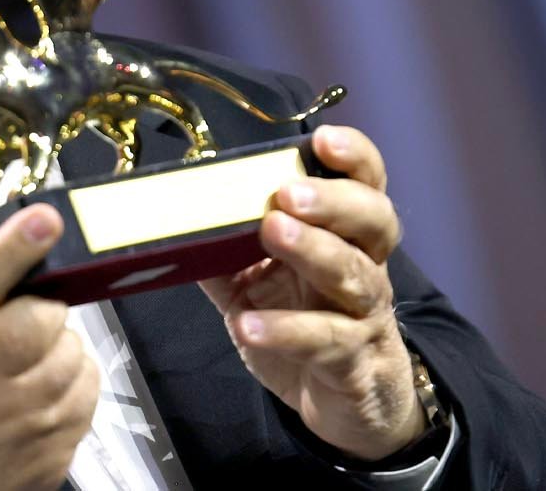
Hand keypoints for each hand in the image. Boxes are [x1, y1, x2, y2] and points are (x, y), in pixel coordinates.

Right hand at [0, 188, 98, 490]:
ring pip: (70, 349)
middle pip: (39, 317)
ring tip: (22, 360)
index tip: (45, 217)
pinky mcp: (58, 438)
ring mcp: (23, 415)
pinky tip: (40, 389)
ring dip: (56, 345)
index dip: (10, 251)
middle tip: (18, 317)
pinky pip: (88, 384)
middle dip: (40, 308)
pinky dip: (73, 379)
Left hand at [199, 125, 425, 461]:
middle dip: (333, 199)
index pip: (364, 185)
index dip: (353, 157)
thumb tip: (171, 217)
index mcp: (346, 238)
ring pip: (354, 275)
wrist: (351, 405)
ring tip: (272, 230)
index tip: (321, 139)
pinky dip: (285, 330)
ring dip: (312, 249)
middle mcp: (365, 267)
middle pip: (374, 220)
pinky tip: (249, 324)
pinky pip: (324, 341)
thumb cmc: (311, 329)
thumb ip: (224, 250)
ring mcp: (364, 316)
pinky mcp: (352, 363)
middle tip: (287, 192)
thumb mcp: (259, 283)